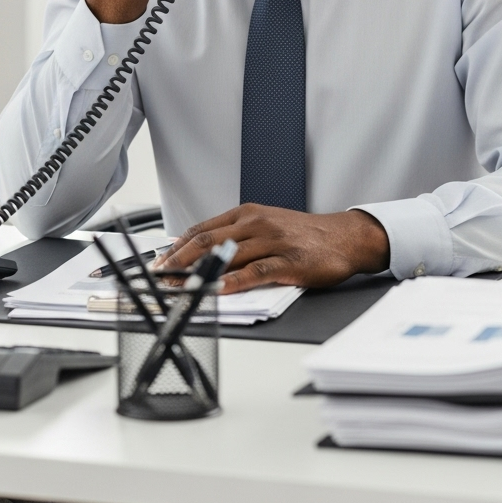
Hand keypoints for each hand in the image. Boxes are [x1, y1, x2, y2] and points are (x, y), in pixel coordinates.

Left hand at [155, 204, 389, 291]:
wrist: (344, 237)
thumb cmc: (303, 234)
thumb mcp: (265, 225)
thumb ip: (235, 235)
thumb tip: (198, 250)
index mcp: (247, 214)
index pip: (201, 230)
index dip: (175, 248)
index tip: (157, 263)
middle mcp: (256, 223)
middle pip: (206, 241)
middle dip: (177, 261)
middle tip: (158, 277)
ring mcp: (272, 241)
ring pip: (226, 255)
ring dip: (198, 272)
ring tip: (178, 286)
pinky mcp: (288, 262)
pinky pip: (255, 272)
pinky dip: (233, 281)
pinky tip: (217, 288)